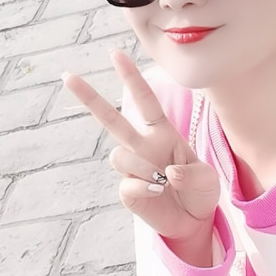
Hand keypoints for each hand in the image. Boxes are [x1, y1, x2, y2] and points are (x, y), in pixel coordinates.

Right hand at [62, 49, 219, 241]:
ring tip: (164, 181)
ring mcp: (133, 168)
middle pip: (111, 119)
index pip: (145, 101)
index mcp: (162, 133)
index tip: (115, 54)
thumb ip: (191, 173)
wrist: (194, 222)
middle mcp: (143, 146)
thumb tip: (166, 173)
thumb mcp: (207, 178)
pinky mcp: (128, 191)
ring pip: (121, 156)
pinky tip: (157, 192)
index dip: (131, 78)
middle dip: (89, 98)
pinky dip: (144, 187)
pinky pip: (127, 183)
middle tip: (67, 76)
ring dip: (143, 167)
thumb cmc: (201, 191)